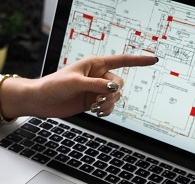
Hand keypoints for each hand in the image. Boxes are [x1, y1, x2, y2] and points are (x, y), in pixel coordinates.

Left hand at [3, 54, 157, 118]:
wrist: (40, 101)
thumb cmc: (53, 86)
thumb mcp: (75, 83)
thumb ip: (96, 85)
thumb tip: (114, 88)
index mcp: (95, 64)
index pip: (121, 60)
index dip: (138, 60)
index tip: (154, 59)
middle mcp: (98, 76)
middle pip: (119, 83)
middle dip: (112, 93)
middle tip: (98, 101)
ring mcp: (96, 89)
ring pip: (115, 96)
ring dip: (109, 103)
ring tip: (95, 107)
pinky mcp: (92, 102)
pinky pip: (109, 106)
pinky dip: (107, 110)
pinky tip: (98, 113)